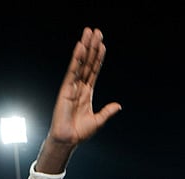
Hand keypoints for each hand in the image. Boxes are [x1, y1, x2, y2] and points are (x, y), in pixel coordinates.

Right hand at [37, 28, 121, 173]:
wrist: (68, 140)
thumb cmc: (80, 132)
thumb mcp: (98, 121)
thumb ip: (107, 111)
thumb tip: (118, 105)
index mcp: (87, 93)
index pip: (94, 71)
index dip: (99, 58)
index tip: (103, 45)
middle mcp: (80, 86)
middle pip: (88, 62)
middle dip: (92, 47)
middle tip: (96, 31)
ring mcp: (72, 86)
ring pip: (80, 63)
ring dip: (85, 47)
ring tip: (88, 32)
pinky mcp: (65, 89)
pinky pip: (72, 71)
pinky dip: (77, 58)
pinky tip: (80, 47)